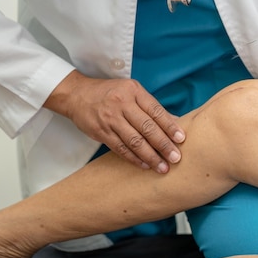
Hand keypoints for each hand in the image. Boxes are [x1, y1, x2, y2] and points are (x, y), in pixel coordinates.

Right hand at [44, 70, 184, 172]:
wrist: (77, 94)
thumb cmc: (110, 92)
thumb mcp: (131, 91)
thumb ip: (151, 106)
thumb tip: (174, 122)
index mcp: (133, 91)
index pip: (155, 111)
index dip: (169, 126)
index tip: (181, 139)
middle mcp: (122, 104)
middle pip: (146, 127)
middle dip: (163, 144)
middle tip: (176, 158)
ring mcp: (110, 119)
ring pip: (134, 141)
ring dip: (150, 156)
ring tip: (163, 167)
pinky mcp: (100, 132)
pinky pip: (120, 148)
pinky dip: (134, 158)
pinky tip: (145, 165)